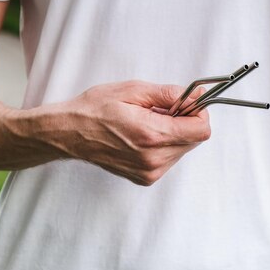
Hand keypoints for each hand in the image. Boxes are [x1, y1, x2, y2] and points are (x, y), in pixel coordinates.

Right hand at [35, 80, 210, 185]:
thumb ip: (170, 95)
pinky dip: (163, 145)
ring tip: (147, 123)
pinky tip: (142, 136)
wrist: (69, 134)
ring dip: (174, 134)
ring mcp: (150, 172)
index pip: (200, 130)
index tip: (188, 103)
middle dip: (185, 122)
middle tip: (160, 110)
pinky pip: (169, 159)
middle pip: (193, 140)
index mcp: (152, 135)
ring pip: (183, 150)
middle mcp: (153, 159)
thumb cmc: (95, 109)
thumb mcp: (133, 90)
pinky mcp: (145, 178)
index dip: (199, 113)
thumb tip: (197, 97)